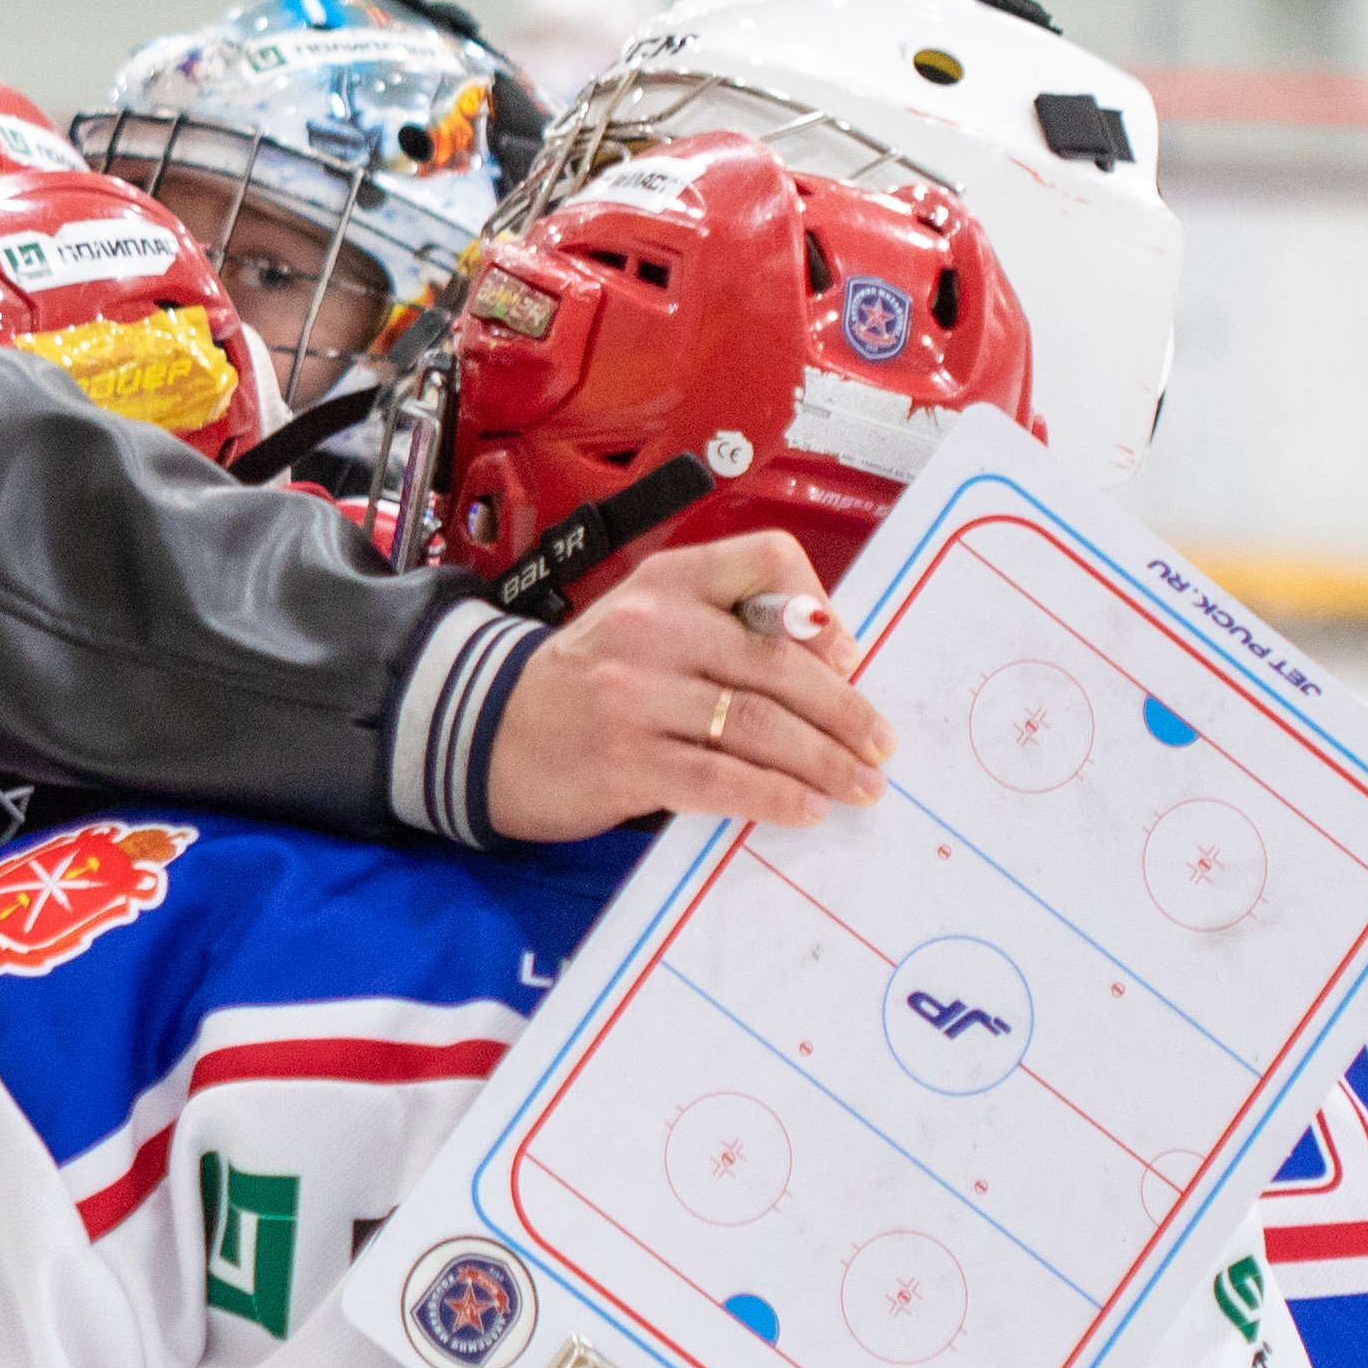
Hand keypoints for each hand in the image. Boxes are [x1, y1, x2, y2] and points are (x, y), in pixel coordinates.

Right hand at [481, 532, 891, 842]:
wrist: (488, 732)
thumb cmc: (587, 684)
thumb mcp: (646, 625)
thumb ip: (722, 629)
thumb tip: (832, 668)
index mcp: (667, 581)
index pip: (766, 559)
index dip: (821, 608)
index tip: (846, 657)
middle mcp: (651, 627)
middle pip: (779, 663)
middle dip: (845, 712)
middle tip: (879, 746)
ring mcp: (633, 694)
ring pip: (761, 725)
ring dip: (827, 763)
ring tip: (861, 786)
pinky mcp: (624, 759)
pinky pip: (722, 778)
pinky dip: (776, 797)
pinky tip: (806, 809)